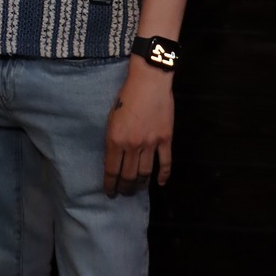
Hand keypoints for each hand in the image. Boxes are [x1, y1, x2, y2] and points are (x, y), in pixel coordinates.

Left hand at [103, 62, 174, 197]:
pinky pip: (165, 163)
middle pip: (128, 175)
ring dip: (140, 185)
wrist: (149, 82)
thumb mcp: (111, 118)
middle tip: (123, 193)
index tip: (109, 192)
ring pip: (145, 173)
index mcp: (115, 140)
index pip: (112, 170)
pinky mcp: (165, 139)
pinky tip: (160, 183)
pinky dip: (164, 176)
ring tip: (137, 189)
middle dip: (125, 188)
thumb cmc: (126, 96)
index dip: (110, 184)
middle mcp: (132, 145)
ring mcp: (151, 144)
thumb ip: (112, 139)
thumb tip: (113, 159)